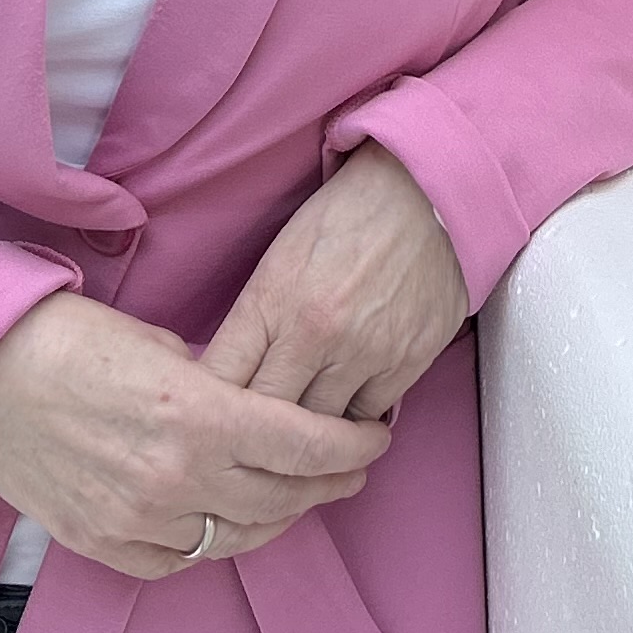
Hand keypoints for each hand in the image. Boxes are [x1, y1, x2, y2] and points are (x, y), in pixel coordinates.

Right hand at [0, 292, 389, 580]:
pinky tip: (227, 520)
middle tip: (351, 469)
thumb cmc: (71, 341)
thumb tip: (257, 403)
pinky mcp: (102, 543)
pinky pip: (178, 560)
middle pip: (281, 498)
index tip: (374, 440)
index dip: (351, 447)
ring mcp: (136, 518)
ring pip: (235, 538)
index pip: (304, 445)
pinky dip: (211, 541)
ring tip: (300, 496)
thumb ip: (219, 386)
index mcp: (198, 414)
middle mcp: (174, 476)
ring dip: (278, 517)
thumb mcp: (164, 346)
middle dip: (328, 484)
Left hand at [200, 144, 471, 422]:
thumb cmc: (343, 219)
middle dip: (254, 431)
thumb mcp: (280, 257)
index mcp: (273, 298)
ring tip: (299, 431)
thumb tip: (229, 379)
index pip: (222, 378)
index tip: (209, 418)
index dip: (210, 406)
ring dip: (307, 433)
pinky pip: (366, 420)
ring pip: (318, 431)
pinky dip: (353, 421)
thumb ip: (254, 321)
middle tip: (250, 440)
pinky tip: (346, 408)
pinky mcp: (406, 362)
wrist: (423, 193)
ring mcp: (363, 352)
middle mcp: (314, 332)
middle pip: (266, 415)